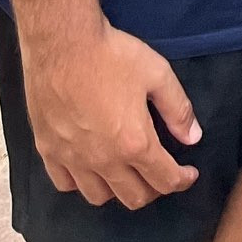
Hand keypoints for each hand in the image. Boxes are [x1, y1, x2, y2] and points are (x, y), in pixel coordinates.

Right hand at [22, 17, 200, 209]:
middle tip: (161, 172)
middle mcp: (103, 161)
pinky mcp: (48, 151)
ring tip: (127, 172)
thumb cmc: (112, 55)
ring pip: (99, 197)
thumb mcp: (157, 74)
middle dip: (155, 189)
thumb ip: (178, 109)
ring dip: (118, 190)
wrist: (62, 44)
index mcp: (134, 143)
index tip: (189, 175)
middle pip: (134, 197)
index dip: (182, 181)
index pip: (165, 180)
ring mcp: (72, 159)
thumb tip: (193, 137)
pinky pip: (66, 184)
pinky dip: (81, 183)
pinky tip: (90, 167)